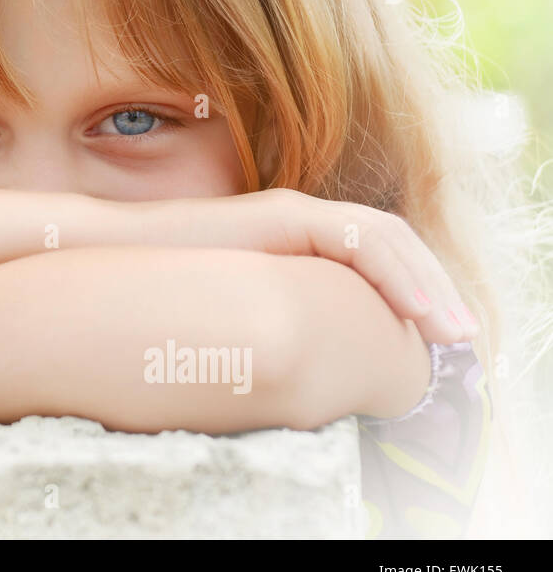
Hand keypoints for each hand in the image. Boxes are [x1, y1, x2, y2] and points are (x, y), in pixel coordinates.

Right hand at [144, 188, 478, 344]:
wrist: (109, 252)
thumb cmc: (158, 287)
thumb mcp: (228, 305)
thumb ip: (266, 314)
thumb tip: (296, 358)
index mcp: (291, 239)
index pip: (372, 257)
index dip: (411, 291)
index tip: (434, 336)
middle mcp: (299, 218)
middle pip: (391, 246)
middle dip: (434, 289)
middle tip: (462, 335)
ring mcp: (291, 212)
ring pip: (386, 240)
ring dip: (426, 284)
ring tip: (449, 329)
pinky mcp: (281, 215)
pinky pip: (358, 240)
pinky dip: (394, 273)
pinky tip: (412, 309)